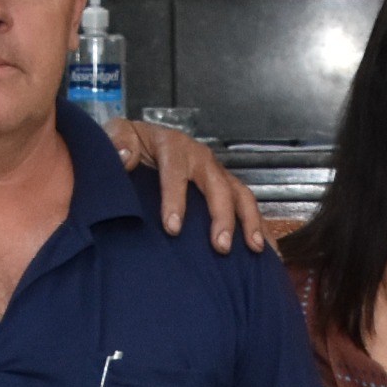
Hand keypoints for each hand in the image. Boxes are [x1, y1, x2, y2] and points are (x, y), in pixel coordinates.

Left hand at [105, 117, 270, 253]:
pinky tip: (267, 251)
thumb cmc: (130, 143)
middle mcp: (199, 157)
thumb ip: (118, 142)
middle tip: (220, 246)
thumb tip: (125, 156)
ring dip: (248, 221)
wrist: (140, 143)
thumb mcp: (119, 134)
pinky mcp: (224, 187)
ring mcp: (215, 172)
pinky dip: (260, 227)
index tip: (172, 227)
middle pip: (217, 185)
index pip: (175, 170)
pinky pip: (246, 206)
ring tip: (253, 248)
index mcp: (172, 145)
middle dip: (221, 216)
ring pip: (239, 194)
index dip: (175, 199)